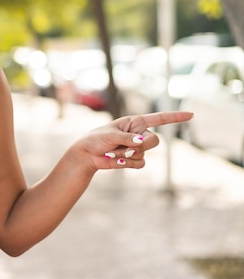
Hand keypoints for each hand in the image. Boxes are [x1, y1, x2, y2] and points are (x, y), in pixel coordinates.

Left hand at [75, 111, 193, 170]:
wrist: (88, 155)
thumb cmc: (96, 139)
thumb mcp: (110, 134)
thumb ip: (126, 138)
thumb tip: (141, 142)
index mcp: (135, 122)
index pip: (159, 119)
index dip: (175, 117)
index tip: (191, 115)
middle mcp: (139, 134)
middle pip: (155, 141)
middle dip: (140, 146)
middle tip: (124, 147)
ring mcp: (138, 147)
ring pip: (145, 153)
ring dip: (127, 155)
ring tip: (112, 152)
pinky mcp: (134, 159)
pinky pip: (140, 163)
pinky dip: (127, 163)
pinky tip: (116, 160)